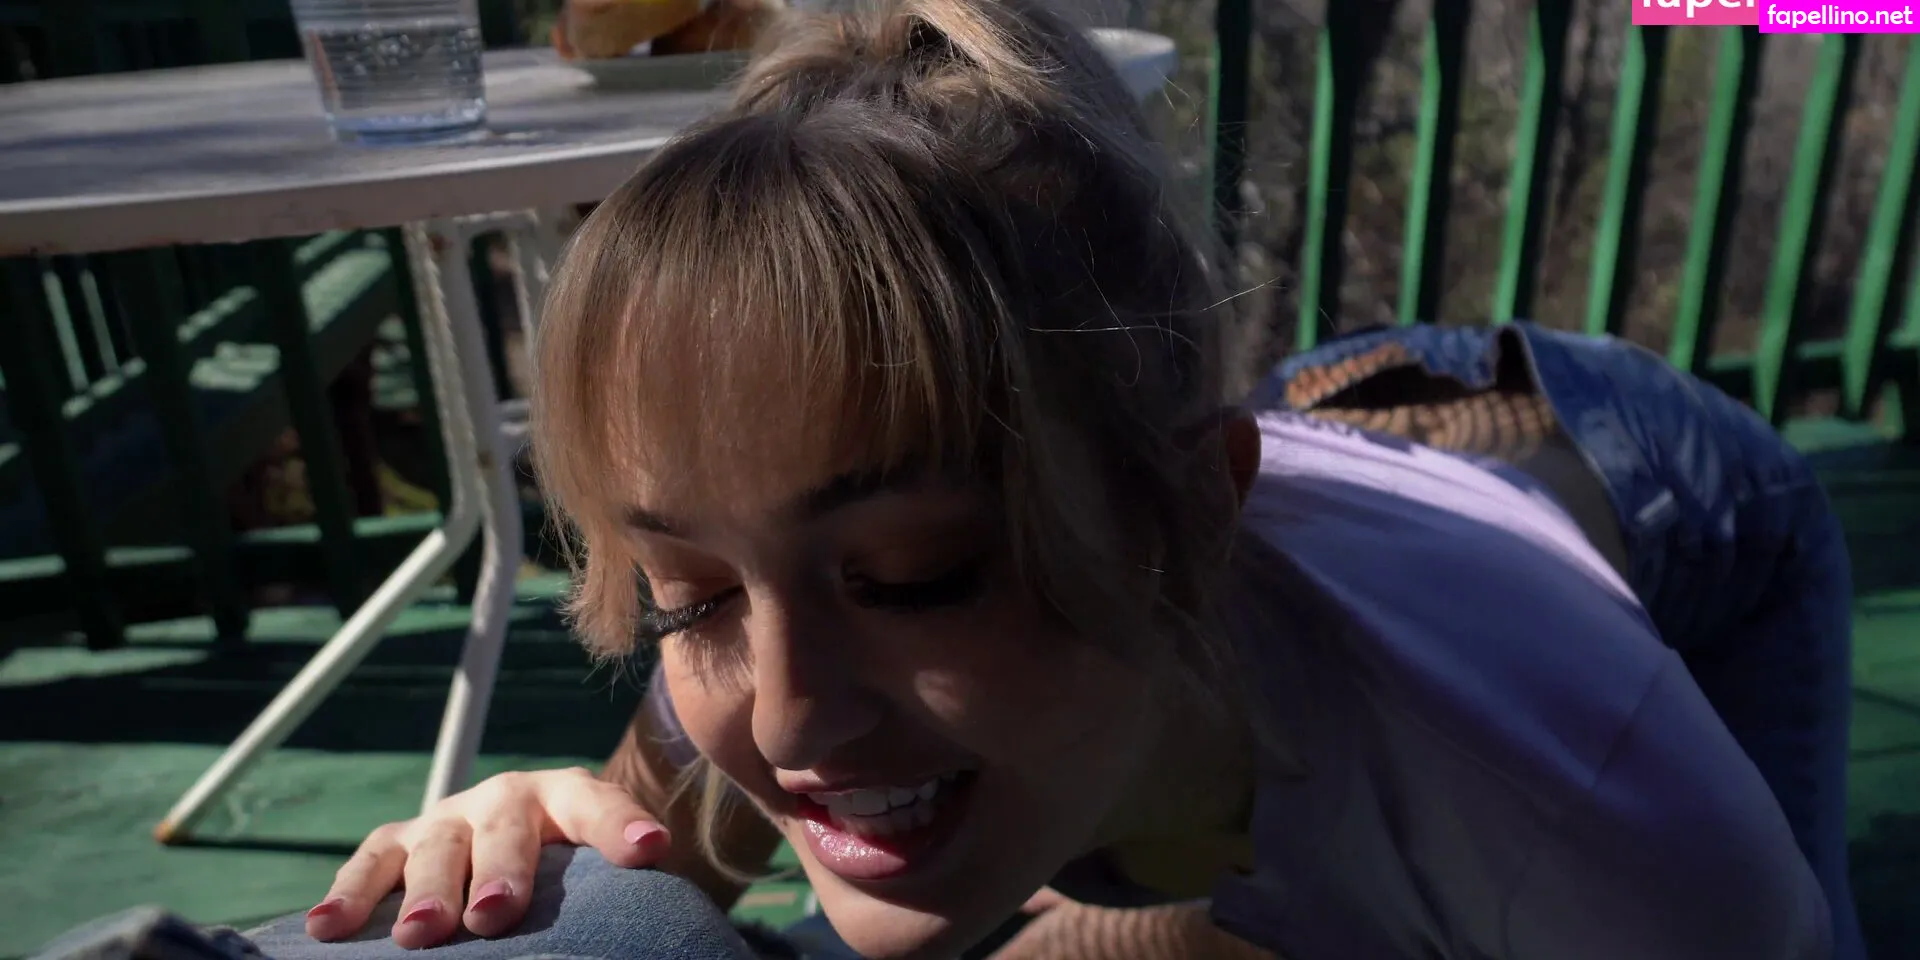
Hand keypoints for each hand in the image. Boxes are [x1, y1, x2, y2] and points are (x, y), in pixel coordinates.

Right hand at [304, 766, 670, 947]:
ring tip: (422, 932)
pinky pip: (371, 862)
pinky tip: (327, 929)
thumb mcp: (592, 873)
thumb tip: (646, 938)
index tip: (649, 851)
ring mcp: (447, 819)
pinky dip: (349, 894)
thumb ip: (615, 894)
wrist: (513, 840)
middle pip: (505, 826)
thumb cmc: (566, 872)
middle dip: (501, 869)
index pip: (598, 804)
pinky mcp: (397, 841)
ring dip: (426, 888)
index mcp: (567, 799)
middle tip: (496, 913)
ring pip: (435, 844)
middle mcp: (506, 799)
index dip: (621, 825)